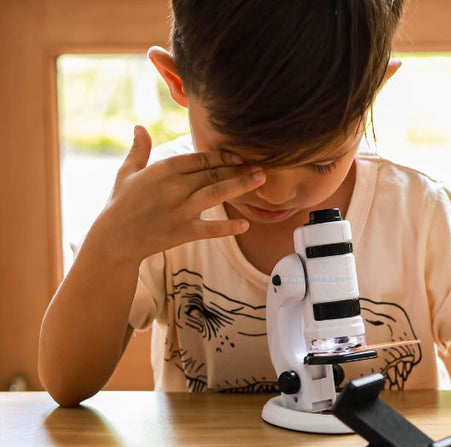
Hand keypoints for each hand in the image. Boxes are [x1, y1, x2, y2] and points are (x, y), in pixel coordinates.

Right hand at [88, 126, 265, 263]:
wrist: (114, 239)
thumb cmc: (120, 204)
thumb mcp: (127, 173)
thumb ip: (139, 150)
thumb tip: (140, 127)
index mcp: (162, 171)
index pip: (198, 159)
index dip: (221, 156)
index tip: (239, 155)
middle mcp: (173, 188)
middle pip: (212, 174)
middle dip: (238, 169)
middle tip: (261, 165)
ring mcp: (180, 211)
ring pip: (216, 194)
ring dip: (240, 186)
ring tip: (260, 179)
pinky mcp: (183, 232)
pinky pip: (210, 229)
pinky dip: (228, 227)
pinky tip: (245, 225)